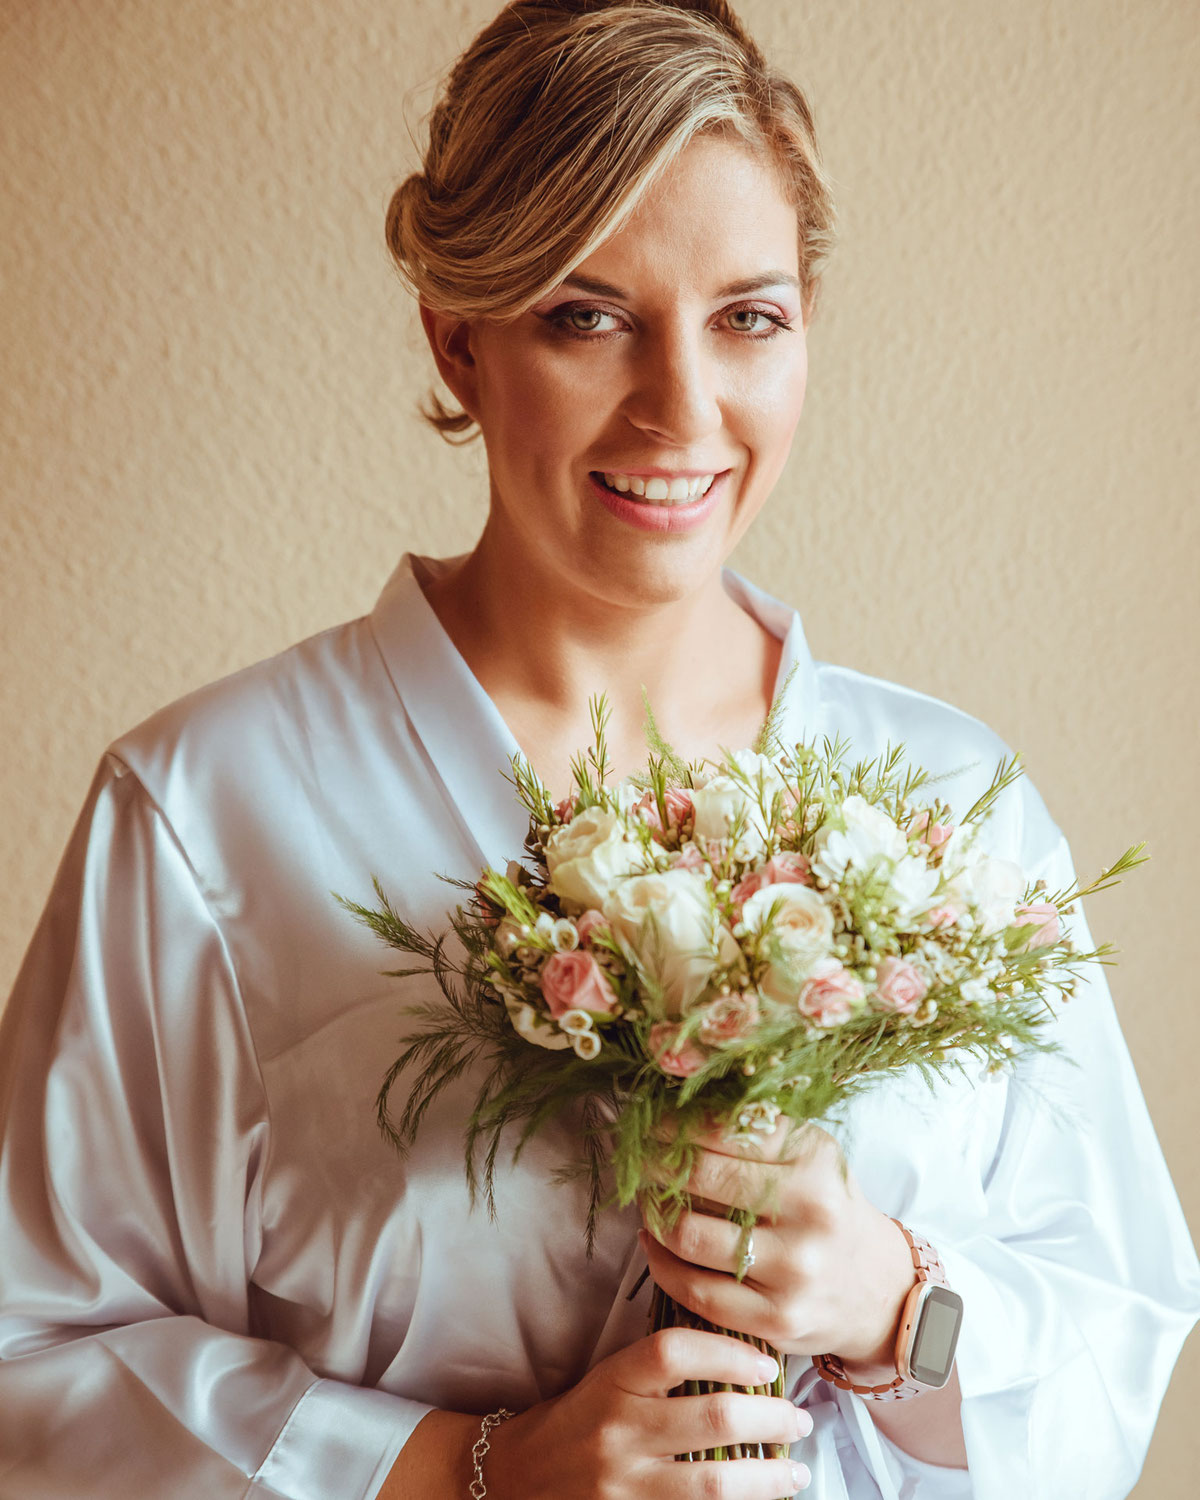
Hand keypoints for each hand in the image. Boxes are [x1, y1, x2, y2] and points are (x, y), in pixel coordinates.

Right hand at [484, 1326, 812, 1497]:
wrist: (517, 1481)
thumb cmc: (577, 1421)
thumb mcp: (608, 1380)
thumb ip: (662, 1369)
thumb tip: (742, 1356)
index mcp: (611, 1383)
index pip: (673, 1351)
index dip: (727, 1349)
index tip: (767, 1362)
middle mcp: (618, 1433)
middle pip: (711, 1416)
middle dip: (770, 1418)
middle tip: (799, 1418)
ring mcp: (624, 1487)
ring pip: (713, 1483)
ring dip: (768, 1478)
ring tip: (797, 1471)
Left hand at [640, 1121, 913, 1375]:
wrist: (876, 1289)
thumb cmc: (827, 1209)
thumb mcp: (809, 1156)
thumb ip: (755, 1130)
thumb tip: (679, 1106)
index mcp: (815, 1161)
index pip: (726, 1128)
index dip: (676, 1124)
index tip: (651, 1121)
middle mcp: (810, 1214)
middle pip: (700, 1177)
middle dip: (655, 1164)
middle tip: (638, 1159)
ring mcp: (794, 1272)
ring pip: (688, 1236)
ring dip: (653, 1213)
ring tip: (647, 1199)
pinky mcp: (776, 1320)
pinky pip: (695, 1291)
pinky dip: (661, 1263)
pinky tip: (654, 1242)